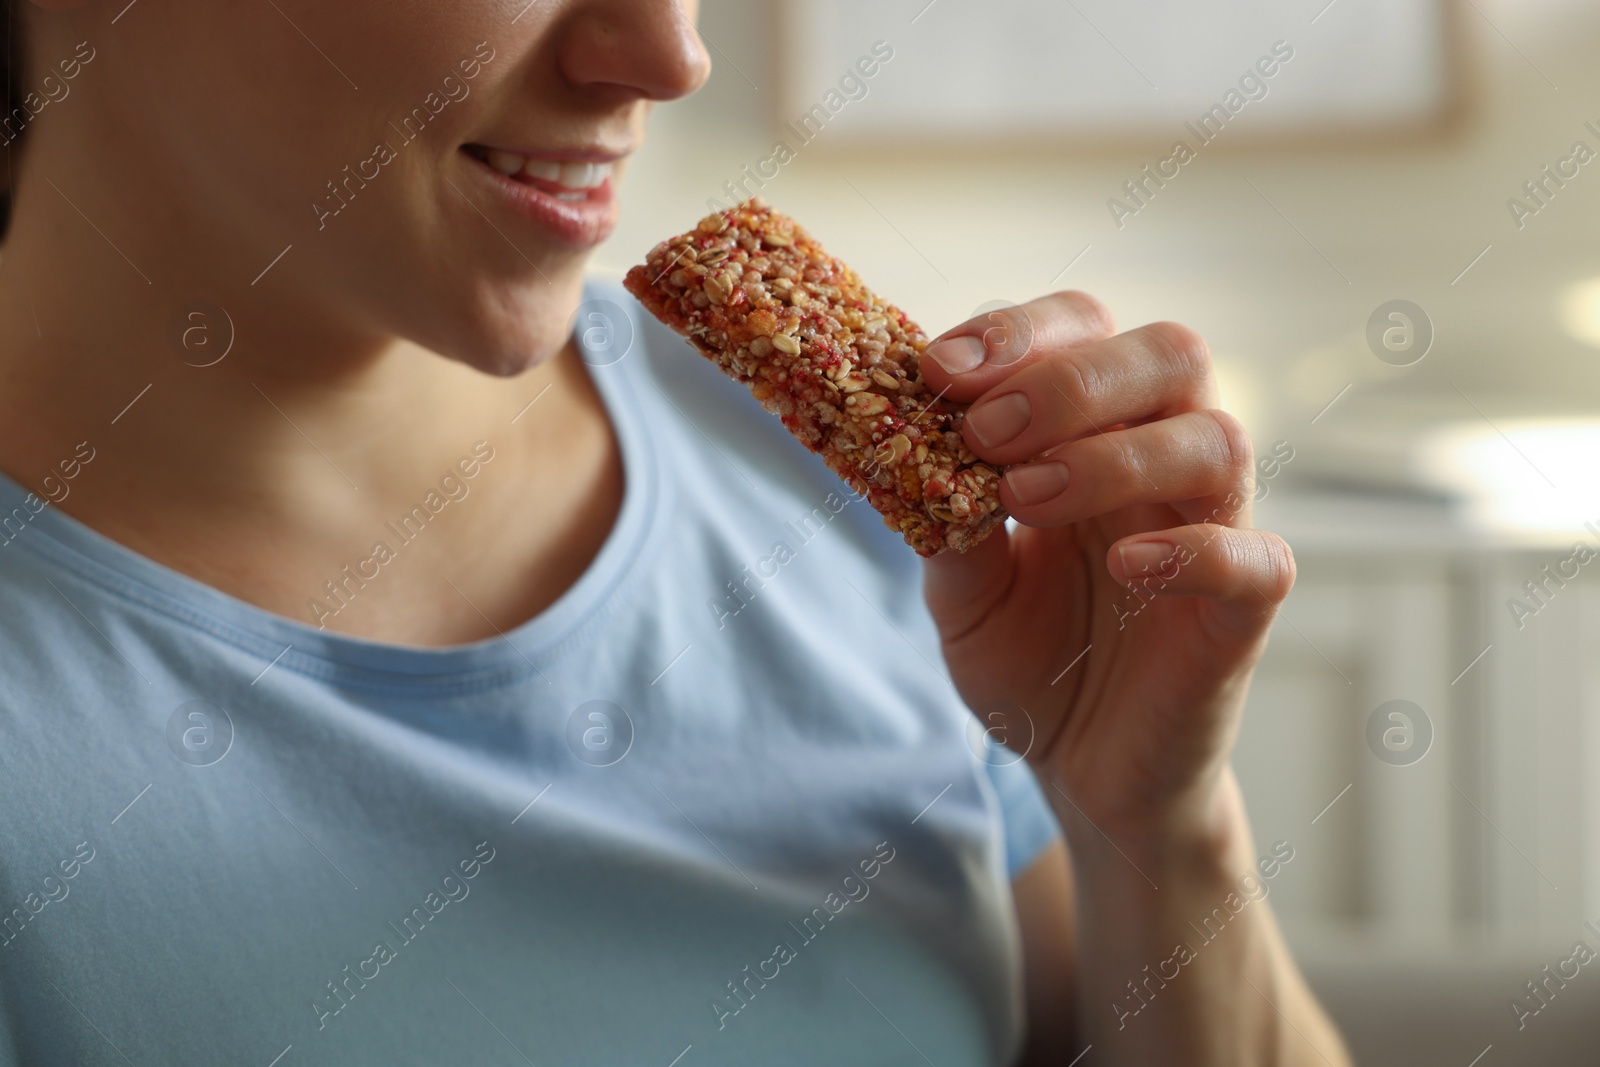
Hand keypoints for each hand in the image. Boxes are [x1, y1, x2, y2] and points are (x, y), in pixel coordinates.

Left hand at [919, 292, 1295, 841]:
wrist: (1085, 769)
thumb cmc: (1032, 660)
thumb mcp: (963, 589)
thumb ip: (947, 520)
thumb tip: (907, 441)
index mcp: (1096, 430)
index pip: (1084, 329)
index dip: (1019, 332)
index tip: (939, 368)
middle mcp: (1165, 461)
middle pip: (1171, 354)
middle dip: (1068, 377)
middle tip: (984, 428)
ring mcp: (1216, 529)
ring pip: (1218, 440)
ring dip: (1114, 454)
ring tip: (1023, 496)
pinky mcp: (1244, 612)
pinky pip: (1256, 559)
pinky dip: (1195, 551)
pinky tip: (1126, 564)